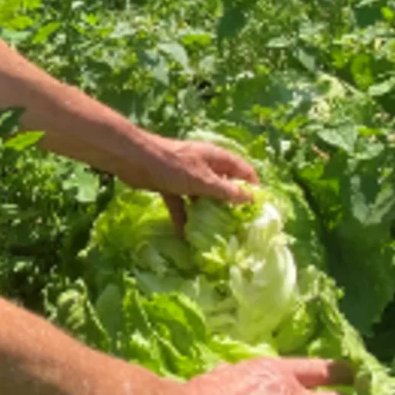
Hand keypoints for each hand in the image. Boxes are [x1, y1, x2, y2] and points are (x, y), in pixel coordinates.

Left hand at [116, 136, 259, 235]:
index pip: (243, 170)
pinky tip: (184, 236)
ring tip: (216, 234)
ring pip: (202, 197)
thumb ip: (226, 190)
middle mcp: (204, 166)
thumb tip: (249, 199)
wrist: (135, 159)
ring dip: (206, 213)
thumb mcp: (203, 180)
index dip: (253, 186)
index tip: (259, 208)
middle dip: (230, 204)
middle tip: (238, 226)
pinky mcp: (169, 185)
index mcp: (216, 158)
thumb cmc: (172, 165)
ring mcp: (186, 176)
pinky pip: (181, 204)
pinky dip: (183, 218)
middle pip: (223, 185)